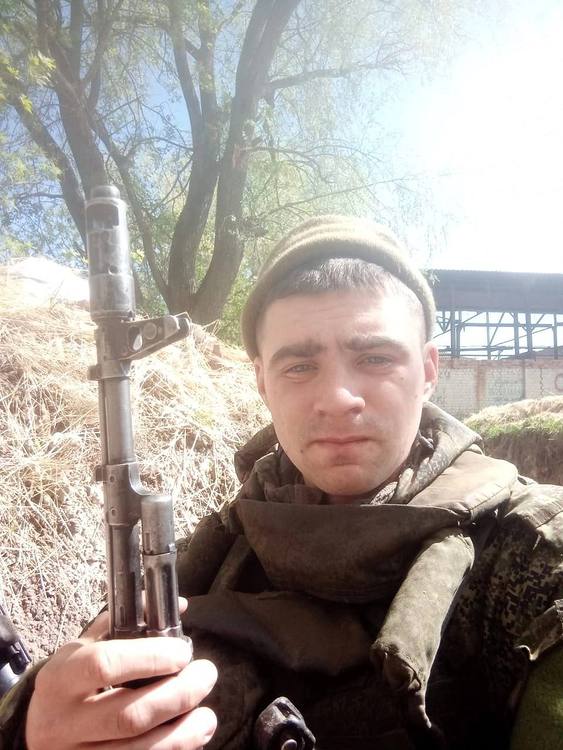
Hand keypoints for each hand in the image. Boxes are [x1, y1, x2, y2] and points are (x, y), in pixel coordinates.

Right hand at [25, 606, 216, 749]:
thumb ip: (127, 622)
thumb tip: (179, 606)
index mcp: (60, 679)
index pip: (103, 665)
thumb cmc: (71, 684)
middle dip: (178, 695)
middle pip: (129, 715)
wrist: (37, 733)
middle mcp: (64, 722)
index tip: (183, 652)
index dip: (149, 658)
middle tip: (206, 675)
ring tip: (207, 714)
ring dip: (183, 733)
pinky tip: (192, 737)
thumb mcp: (84, 648)